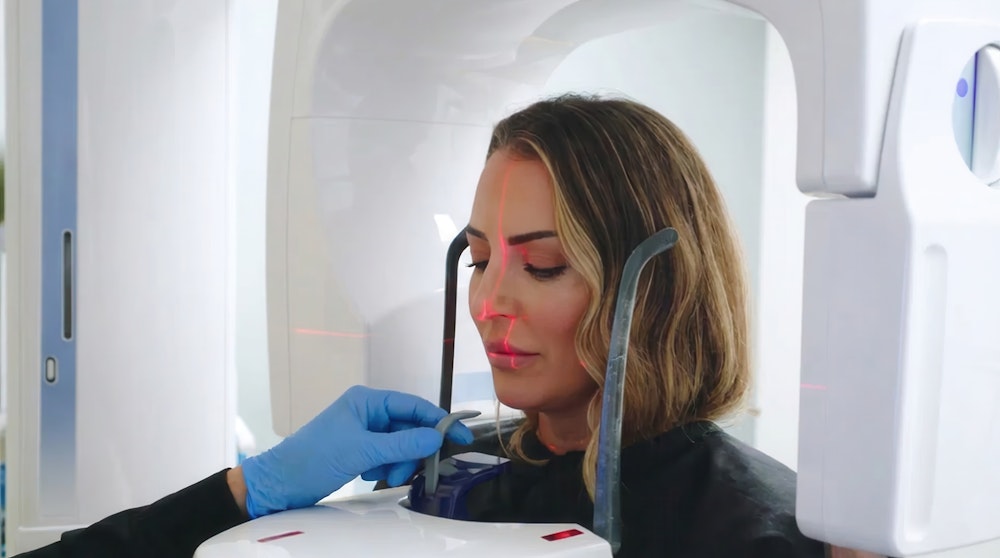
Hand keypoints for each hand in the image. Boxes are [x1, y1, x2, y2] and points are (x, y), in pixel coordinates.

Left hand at [239, 385, 473, 517]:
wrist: (279, 484)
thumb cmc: (312, 459)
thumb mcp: (362, 452)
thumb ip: (402, 445)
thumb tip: (436, 438)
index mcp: (366, 401)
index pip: (412, 406)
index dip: (438, 420)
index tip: (460, 436)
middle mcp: (367, 412)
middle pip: (409, 427)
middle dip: (413, 450)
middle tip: (417, 468)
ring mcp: (363, 432)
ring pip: (400, 445)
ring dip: (399, 462)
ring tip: (385, 476)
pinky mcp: (359, 450)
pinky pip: (387, 456)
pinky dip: (387, 467)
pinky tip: (372, 475)